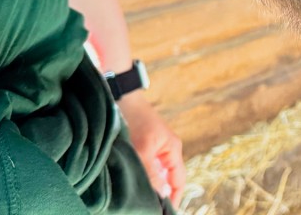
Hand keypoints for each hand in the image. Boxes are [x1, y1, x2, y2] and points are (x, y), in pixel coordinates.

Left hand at [118, 92, 185, 207]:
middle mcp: (166, 151)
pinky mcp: (142, 148)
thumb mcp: (143, 149)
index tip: (165, 212)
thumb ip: (151, 173)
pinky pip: (145, 168)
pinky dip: (140, 177)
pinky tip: (131, 184)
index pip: (178, 180)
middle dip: (160, 194)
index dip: (174, 197)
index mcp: (173, 150)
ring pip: (154, 174)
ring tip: (139, 200)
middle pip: (167, 179)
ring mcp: (154, 150)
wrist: (122, 98)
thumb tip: (160, 195)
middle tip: (149, 208)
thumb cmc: (136, 120)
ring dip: (149, 185)